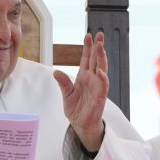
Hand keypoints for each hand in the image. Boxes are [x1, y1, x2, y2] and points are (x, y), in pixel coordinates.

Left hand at [53, 32, 107, 150]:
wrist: (81, 124)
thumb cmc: (76, 109)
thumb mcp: (66, 94)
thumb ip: (63, 83)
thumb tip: (55, 71)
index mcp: (84, 77)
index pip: (87, 58)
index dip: (87, 47)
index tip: (88, 35)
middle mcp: (92, 79)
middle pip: (96, 59)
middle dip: (98, 47)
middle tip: (99, 34)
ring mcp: (97, 86)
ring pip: (102, 68)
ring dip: (102, 57)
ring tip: (100, 46)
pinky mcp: (100, 96)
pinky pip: (103, 85)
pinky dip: (102, 78)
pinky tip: (100, 71)